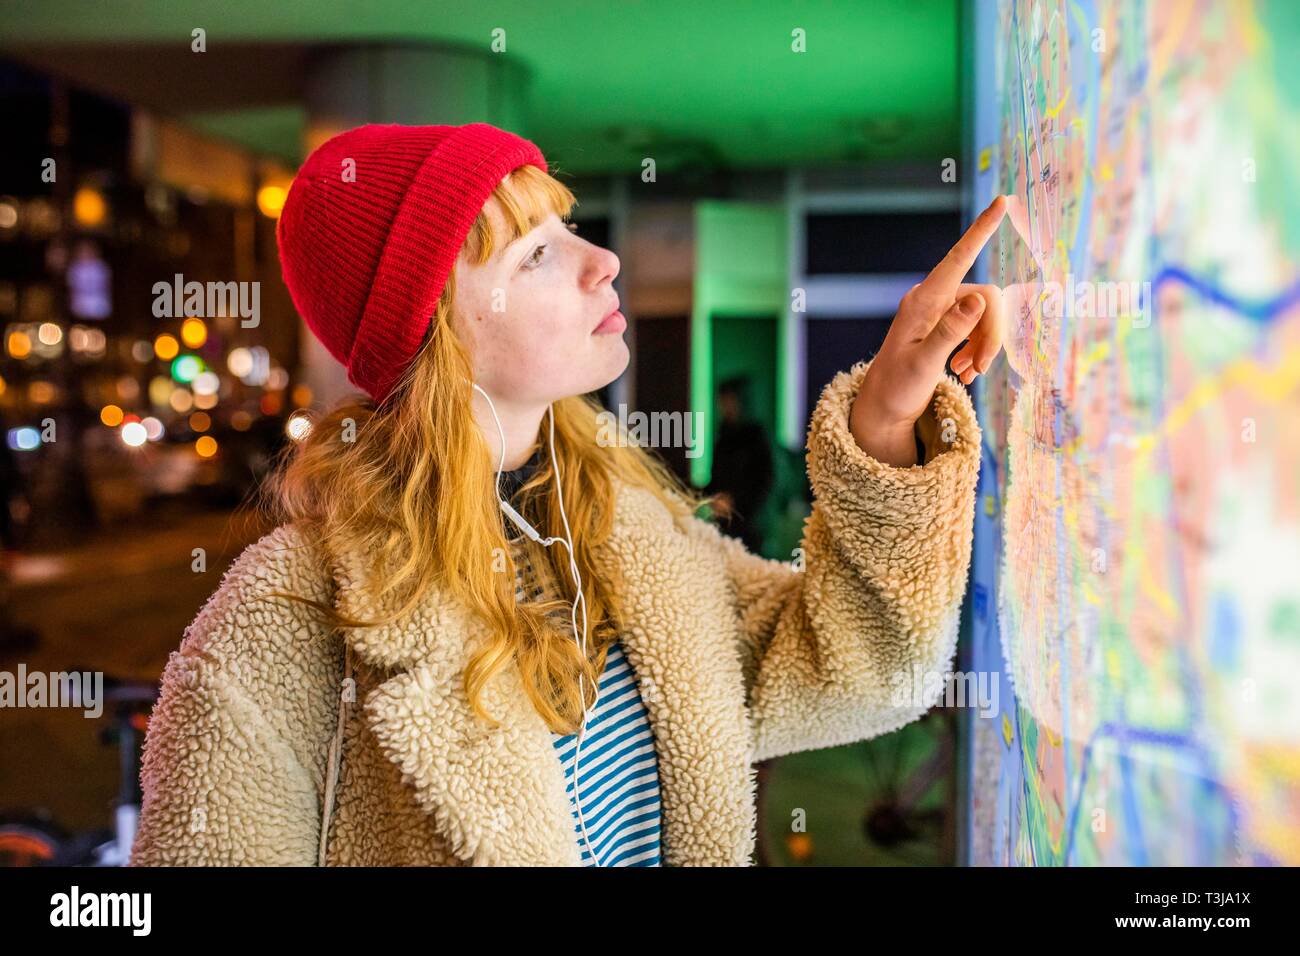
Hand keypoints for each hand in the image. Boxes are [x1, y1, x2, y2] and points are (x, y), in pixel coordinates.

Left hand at [850, 195, 1010, 465]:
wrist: (883, 408)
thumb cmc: (897, 388)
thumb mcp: (924, 365)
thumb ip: (950, 333)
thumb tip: (977, 301)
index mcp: (923, 301)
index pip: (958, 257)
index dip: (982, 230)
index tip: (1003, 201)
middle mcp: (932, 299)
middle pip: (986, 299)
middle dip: (992, 335)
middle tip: (981, 369)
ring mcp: (940, 311)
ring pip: (987, 316)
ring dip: (986, 347)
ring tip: (970, 375)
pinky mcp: (946, 325)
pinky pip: (979, 327)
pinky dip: (979, 350)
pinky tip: (966, 372)